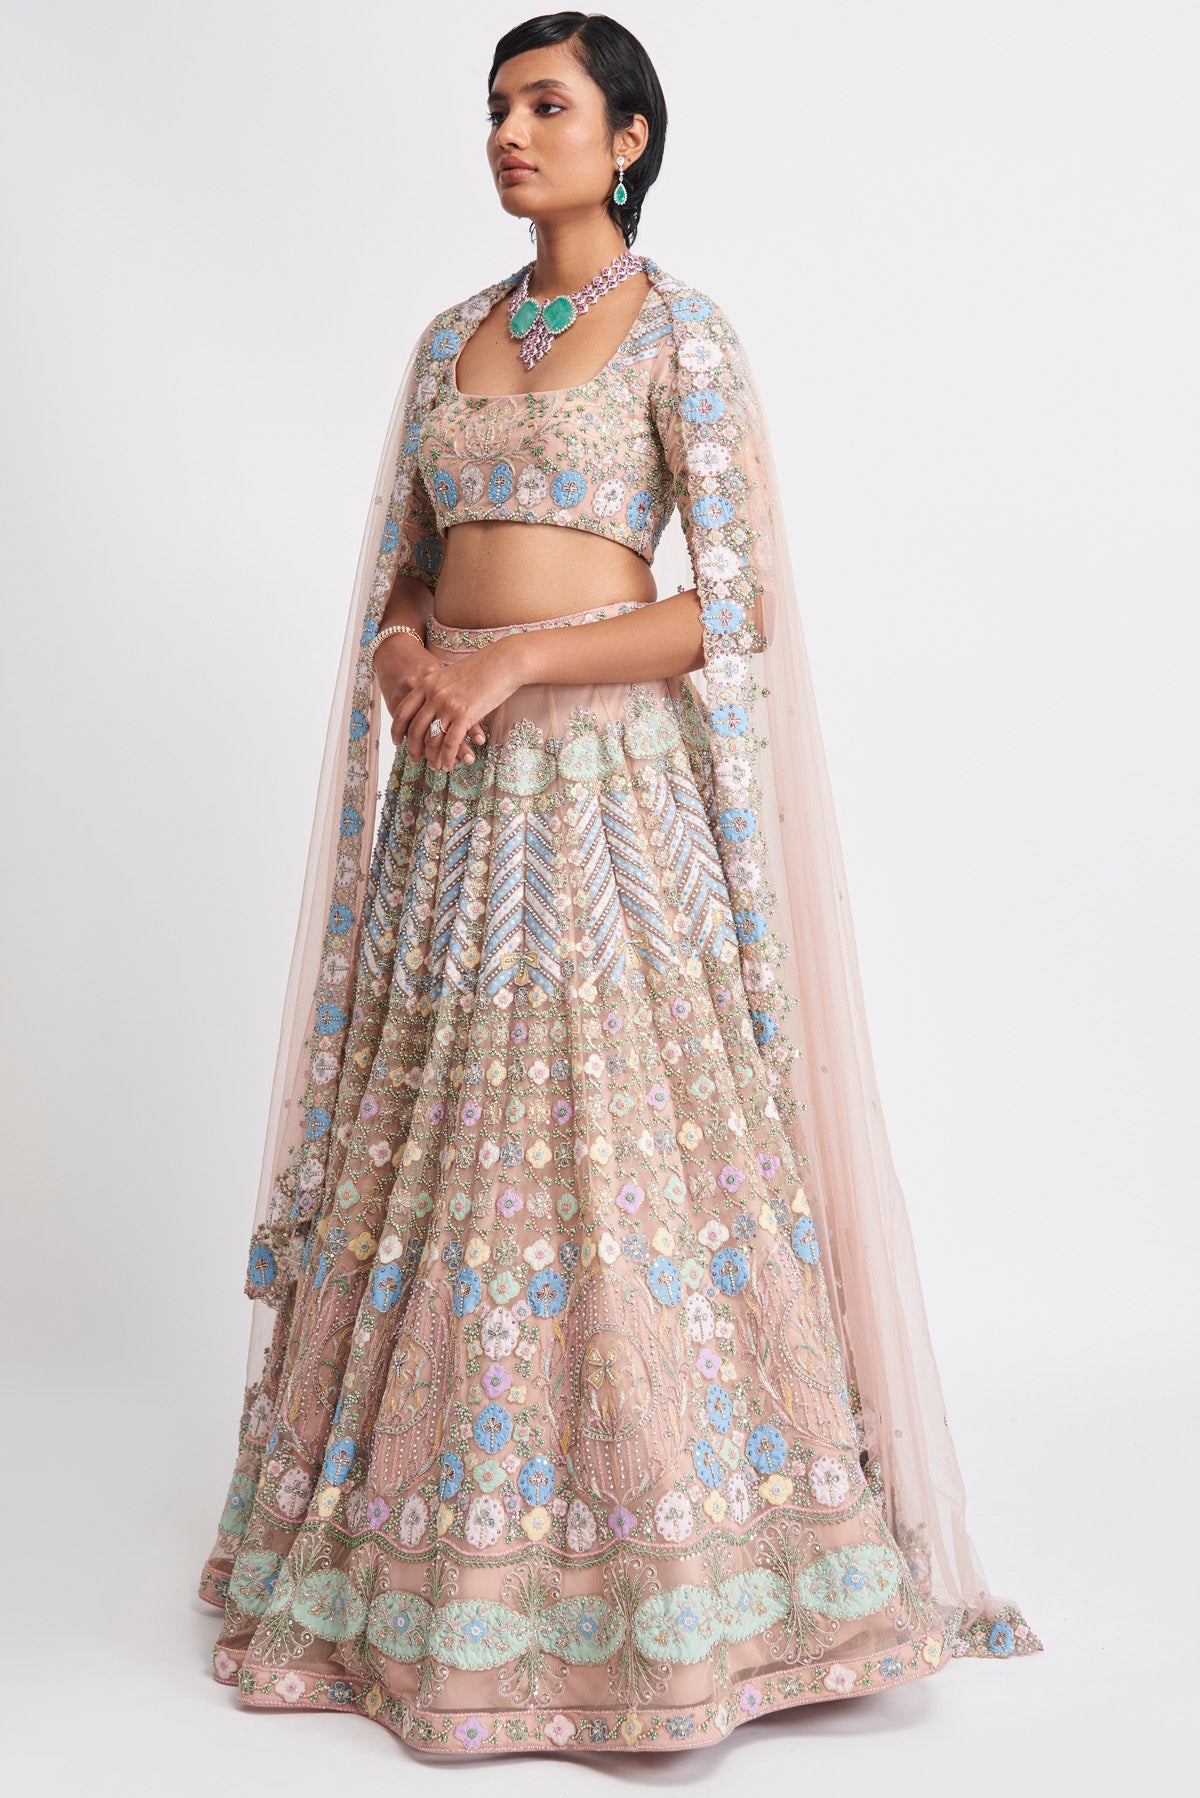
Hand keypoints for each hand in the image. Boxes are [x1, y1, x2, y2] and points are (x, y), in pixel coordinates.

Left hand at [375, 636, 485, 766]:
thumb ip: (437, 689)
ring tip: (435, 767)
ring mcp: (448, 705)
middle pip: (415, 729)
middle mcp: (433, 694)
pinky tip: (449, 765)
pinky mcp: (464, 714)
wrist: (503, 662)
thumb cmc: (482, 669)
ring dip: (432, 758)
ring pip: (432, 740)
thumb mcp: (451, 675)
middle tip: (415, 760)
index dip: (397, 729)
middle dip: (413, 749)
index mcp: (427, 683)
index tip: (397, 741)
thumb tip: (432, 707)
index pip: (403, 711)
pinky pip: (450, 743)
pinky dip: (448, 758)